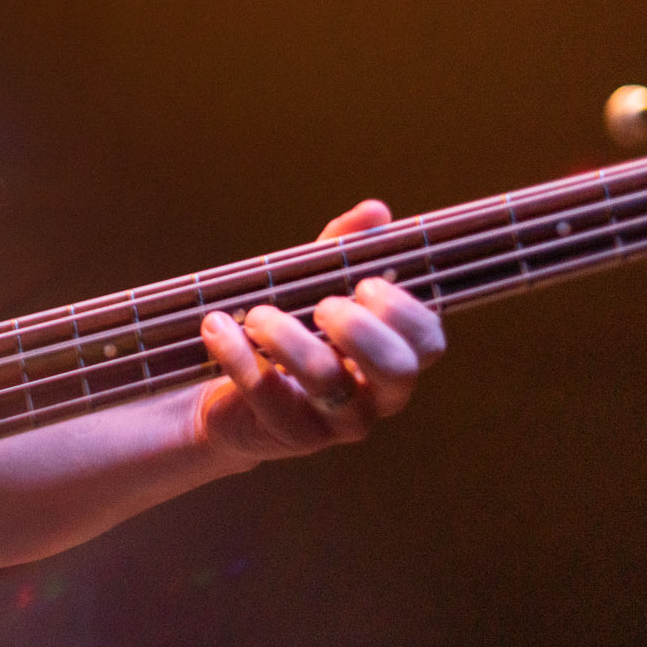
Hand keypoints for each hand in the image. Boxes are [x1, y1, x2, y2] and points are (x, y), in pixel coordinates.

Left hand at [193, 199, 445, 466]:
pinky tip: (218, 327)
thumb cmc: (288, 330)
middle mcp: (377, 396)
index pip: (428, 342)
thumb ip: (343, 249)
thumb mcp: (313, 285)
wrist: (231, 393)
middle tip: (321, 306)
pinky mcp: (293, 436)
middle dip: (358, 329)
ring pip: (327, 380)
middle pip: (396, 369)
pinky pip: (270, 397)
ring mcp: (338, 422)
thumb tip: (376, 211)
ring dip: (287, 335)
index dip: (405, 313)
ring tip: (257, 313)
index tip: (365, 283)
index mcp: (392, 355)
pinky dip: (239, 355)